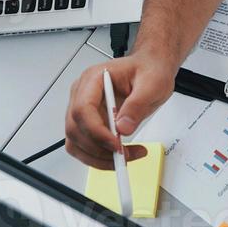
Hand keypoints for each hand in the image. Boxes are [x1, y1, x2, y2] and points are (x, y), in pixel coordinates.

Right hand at [64, 53, 174, 168]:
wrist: (150, 69)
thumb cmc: (149, 70)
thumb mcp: (152, 84)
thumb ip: (137, 105)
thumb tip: (123, 128)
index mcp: (94, 78)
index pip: (82, 109)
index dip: (96, 131)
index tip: (116, 144)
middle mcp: (83, 93)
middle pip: (75, 128)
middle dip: (98, 148)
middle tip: (124, 155)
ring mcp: (83, 108)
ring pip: (75, 141)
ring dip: (98, 157)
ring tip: (125, 157)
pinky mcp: (89, 122)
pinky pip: (84, 146)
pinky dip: (99, 157)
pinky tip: (119, 155)